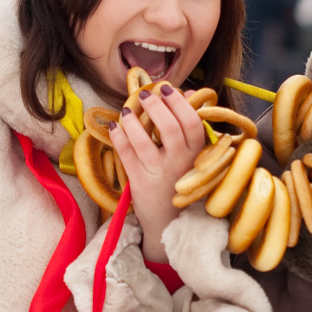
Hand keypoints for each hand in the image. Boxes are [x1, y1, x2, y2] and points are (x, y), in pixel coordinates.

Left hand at [109, 84, 206, 263]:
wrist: (169, 222)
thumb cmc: (182, 181)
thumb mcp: (194, 155)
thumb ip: (191, 125)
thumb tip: (188, 93)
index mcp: (197, 154)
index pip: (192, 123)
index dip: (179, 102)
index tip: (167, 88)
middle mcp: (179, 163)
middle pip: (169, 128)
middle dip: (156, 106)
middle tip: (145, 94)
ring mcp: (159, 174)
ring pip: (144, 142)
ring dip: (133, 121)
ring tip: (127, 110)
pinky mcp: (139, 183)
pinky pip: (126, 156)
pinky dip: (119, 138)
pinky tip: (115, 126)